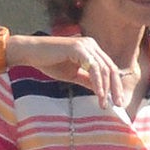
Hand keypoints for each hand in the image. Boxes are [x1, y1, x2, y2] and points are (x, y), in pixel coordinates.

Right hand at [6, 34, 124, 107]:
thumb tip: (102, 93)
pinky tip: (99, 95)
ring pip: (104, 69)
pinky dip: (98, 82)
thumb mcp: (74, 75)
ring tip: (104, 104)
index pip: (109, 68)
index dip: (115, 85)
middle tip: (119, 105)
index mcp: (92, 49)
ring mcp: (85, 45)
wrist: (31, 53)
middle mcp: (91, 45)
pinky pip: (93, 68)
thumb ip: (88, 81)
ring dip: (106, 88)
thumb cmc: (50, 62)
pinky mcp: (78, 48)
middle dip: (116, 88)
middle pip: (111, 68)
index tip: (117, 101)